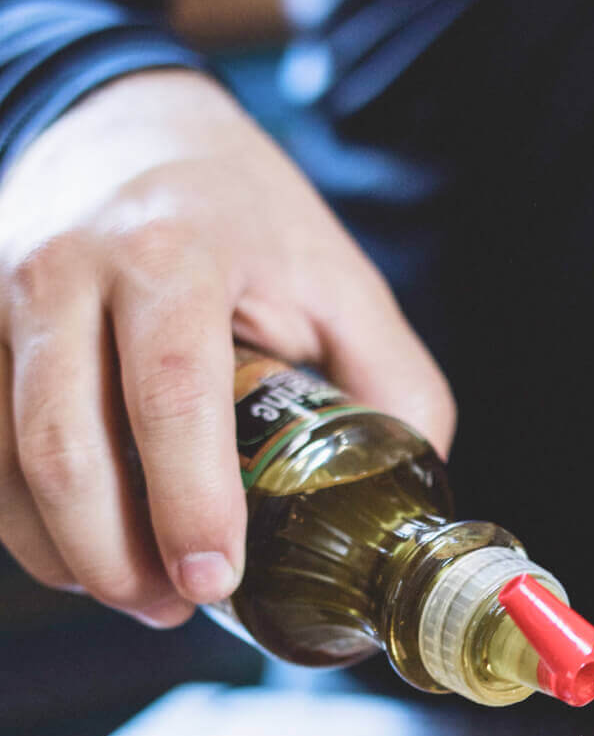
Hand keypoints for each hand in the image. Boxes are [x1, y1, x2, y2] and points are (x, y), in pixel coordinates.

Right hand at [0, 70, 454, 625]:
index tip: (214, 580)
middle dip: (117, 556)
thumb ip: (392, 382)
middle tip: (174, 610)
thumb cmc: (241, 216)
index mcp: (173, 252)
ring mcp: (0, 298)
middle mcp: (67, 268)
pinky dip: (24, 523)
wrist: (124, 125)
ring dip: (68, 554)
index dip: (190, 503)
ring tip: (136, 597)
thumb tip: (410, 498)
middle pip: (66, 444)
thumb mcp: (339, 277)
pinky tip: (79, 554)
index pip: (172, 393)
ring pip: (8, 460)